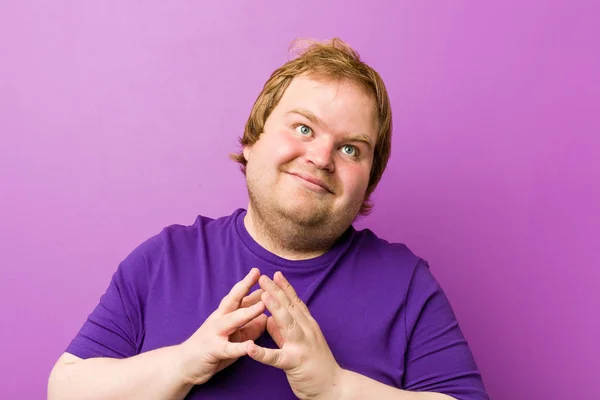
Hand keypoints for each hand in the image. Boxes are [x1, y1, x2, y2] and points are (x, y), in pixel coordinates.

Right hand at [177, 268, 266, 384]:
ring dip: (248, 312)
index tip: (262, 272)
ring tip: (262, 306)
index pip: (238, 296)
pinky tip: (250, 345)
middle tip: (260, 275)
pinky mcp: (214, 350)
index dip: (250, 284)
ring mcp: (215, 333)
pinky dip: (240, 347)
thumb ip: (250, 328)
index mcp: (224, 314)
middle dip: (246, 287)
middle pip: (233, 300)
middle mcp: (219, 319)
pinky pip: (229, 348)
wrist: (183, 364)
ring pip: (233, 320)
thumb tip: (267, 318)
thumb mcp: (233, 336)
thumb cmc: (211, 348)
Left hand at [247, 272, 343, 399]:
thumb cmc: (317, 365)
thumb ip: (283, 331)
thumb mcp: (302, 343)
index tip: (276, 274)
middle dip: (276, 291)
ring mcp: (302, 346)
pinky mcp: (294, 363)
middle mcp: (307, 331)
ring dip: (275, 309)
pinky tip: (249, 348)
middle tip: (263, 278)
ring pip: (287, 324)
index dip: (285, 288)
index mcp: (308, 326)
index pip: (295, 303)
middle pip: (290, 308)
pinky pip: (276, 358)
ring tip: (262, 297)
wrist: (333, 387)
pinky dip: (262, 353)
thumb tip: (269, 318)